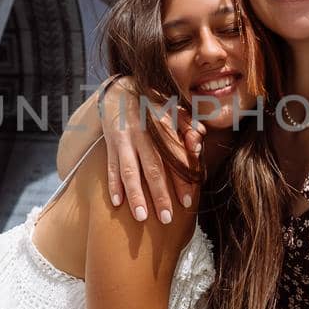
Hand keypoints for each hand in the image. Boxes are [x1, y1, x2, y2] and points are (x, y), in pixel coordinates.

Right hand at [101, 77, 203, 222]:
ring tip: (141, 217)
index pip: (175, 157)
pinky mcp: (110, 144)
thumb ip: (188, 124)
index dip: (182, 180)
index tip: (188, 202)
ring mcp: (124, 140)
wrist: (120, 89)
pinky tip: (117, 203)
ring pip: (129, 171)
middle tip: (167, 219)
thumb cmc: (153, 103)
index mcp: (161, 126)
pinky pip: (111, 166)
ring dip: (135, 195)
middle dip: (160, 195)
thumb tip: (199, 140)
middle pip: (152, 168)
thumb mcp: (173, 107)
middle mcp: (142, 134)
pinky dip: (113, 185)